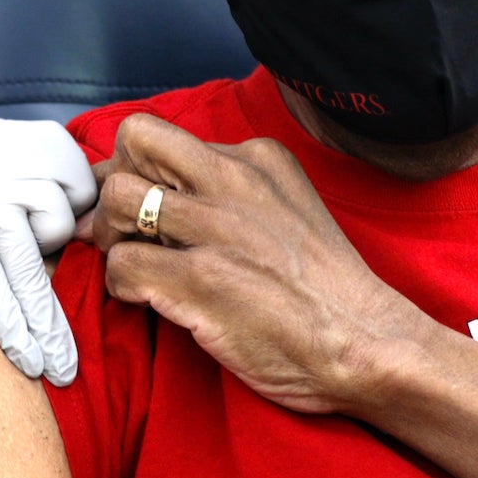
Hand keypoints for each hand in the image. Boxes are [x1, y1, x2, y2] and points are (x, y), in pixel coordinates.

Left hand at [0, 96, 97, 384]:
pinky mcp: (51, 141)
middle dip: (48, 329)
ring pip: (61, 227)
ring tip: (25, 230)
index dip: (11, 329)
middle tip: (63, 369)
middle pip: (30, 272)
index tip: (31, 366)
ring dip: (50, 239)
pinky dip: (72, 202)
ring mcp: (23, 162)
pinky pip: (81, 191)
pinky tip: (45, 201)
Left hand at [89, 113, 429, 414]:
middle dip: (112, 185)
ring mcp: (216, 229)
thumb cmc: (325, 289)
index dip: (135, 167)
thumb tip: (159, 190)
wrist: (367, 342)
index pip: (163, 135)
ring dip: (110, 235)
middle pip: (133, 142)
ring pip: (117, 198)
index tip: (138, 203)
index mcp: (256, 159)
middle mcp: (234, 181)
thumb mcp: (288, 208)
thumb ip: (232, 192)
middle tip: (122, 229)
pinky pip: (122, 265)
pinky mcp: (201, 279)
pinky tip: (148, 301)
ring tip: (134, 264)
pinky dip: (120, 286)